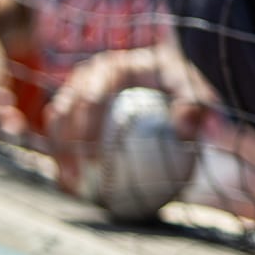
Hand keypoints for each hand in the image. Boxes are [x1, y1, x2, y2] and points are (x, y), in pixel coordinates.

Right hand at [44, 44, 209, 195]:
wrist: (173, 87)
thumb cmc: (185, 92)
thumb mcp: (196, 96)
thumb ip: (193, 107)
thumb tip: (182, 127)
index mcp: (114, 66)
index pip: (92, 98)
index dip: (86, 129)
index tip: (95, 162)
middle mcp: (90, 75)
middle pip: (66, 110)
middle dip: (65, 147)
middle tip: (78, 180)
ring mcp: (77, 89)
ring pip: (57, 123)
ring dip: (59, 155)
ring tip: (71, 186)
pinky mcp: (73, 108)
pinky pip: (62, 134)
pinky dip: (64, 158)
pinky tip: (74, 187)